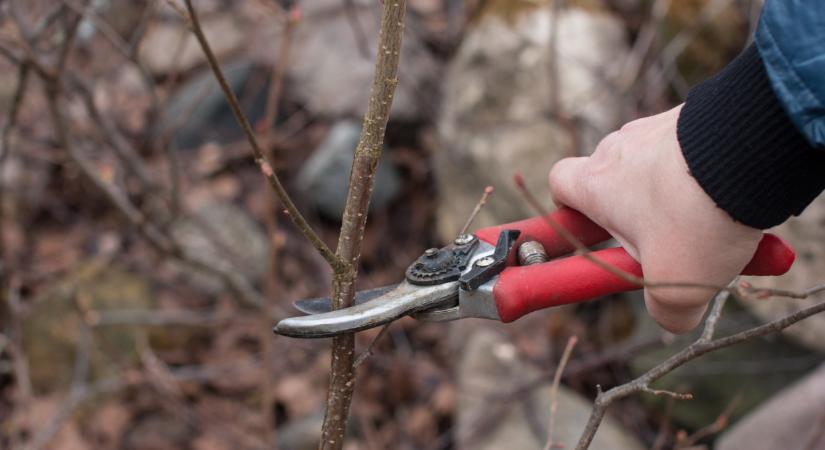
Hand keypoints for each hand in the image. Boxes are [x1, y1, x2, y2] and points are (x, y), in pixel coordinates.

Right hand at [548, 105, 762, 332]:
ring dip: (679, 193)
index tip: (595, 231)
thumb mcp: (677, 288)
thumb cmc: (696, 220)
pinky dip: (710, 173)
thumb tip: (673, 317)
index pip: (559, 184)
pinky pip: (694, 149)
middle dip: (638, 210)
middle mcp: (619, 148)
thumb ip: (665, 312)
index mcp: (596, 186)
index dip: (570, 208)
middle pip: (614, 179)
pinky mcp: (696, 115)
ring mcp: (658, 127)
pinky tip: (738, 196)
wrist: (750, 150)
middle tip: (670, 239)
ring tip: (716, 221)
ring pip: (657, 166)